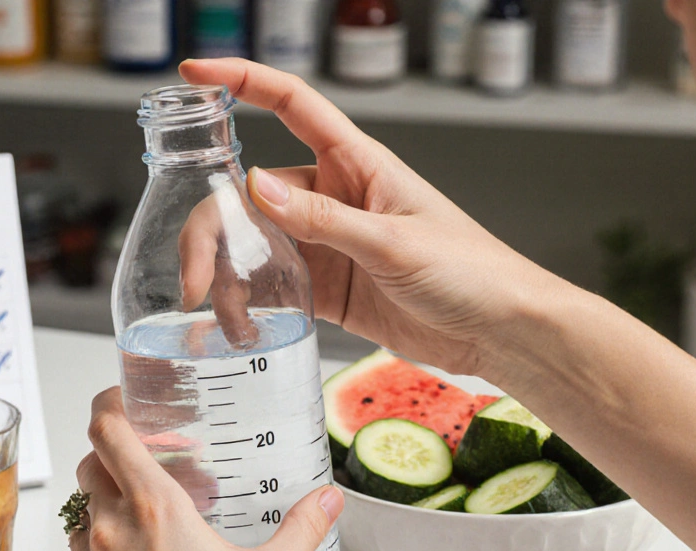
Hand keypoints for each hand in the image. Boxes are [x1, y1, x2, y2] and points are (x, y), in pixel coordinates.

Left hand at [69, 388, 345, 550]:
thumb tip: (327, 501)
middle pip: (90, 468)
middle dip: (116, 459)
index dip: (110, 404)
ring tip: (151, 528)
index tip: (124, 400)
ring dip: (108, 511)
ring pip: (82, 519)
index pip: (108, 430)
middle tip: (153, 467)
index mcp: (155, 510)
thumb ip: (302, 528)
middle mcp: (111, 534)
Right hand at [178, 58, 557, 377]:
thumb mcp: (394, 242)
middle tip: (197, 276)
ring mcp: (327, 245)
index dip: (242, 81)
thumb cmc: (471, 270)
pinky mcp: (328, 289)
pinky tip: (238, 326)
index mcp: (357, 164)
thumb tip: (257, 188)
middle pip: (250, 194)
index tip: (196, 73)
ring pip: (253, 246)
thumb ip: (323, 219)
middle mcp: (334, 198)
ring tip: (219, 315)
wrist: (499, 332)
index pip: (291, 105)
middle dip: (213, 229)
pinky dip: (248, 305)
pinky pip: (272, 288)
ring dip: (228, 276)